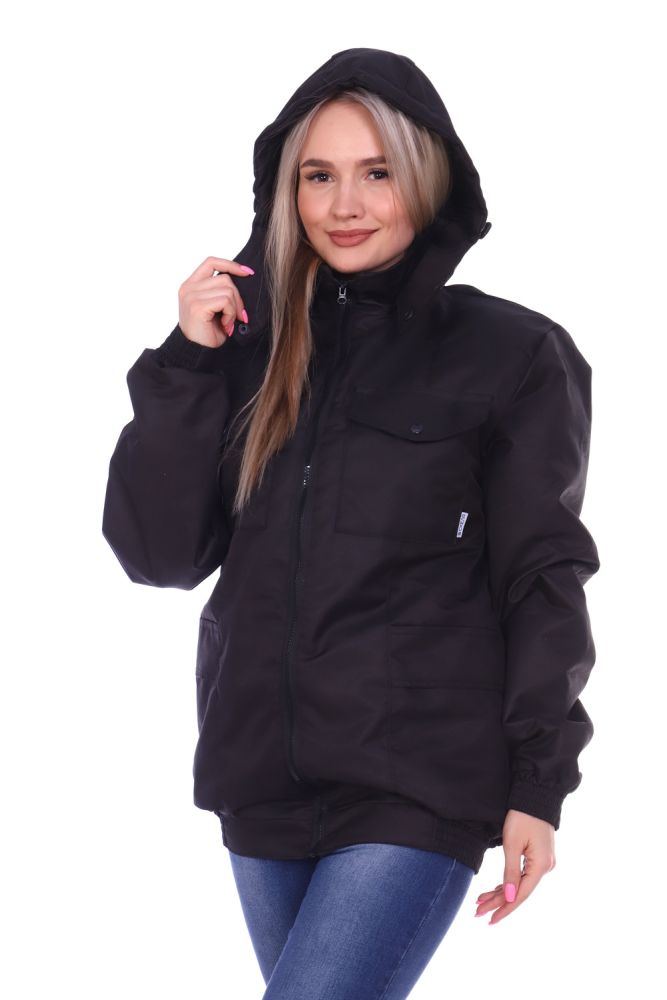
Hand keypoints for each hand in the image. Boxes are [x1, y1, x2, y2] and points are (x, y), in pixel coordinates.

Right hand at [178, 256, 254, 347]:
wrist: (198, 352)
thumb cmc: (208, 332)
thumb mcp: (214, 306)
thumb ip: (220, 290)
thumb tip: (244, 277)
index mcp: (190, 285)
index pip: (211, 262)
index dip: (231, 264)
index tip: (248, 273)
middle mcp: (188, 288)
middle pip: (225, 278)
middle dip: (237, 297)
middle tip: (239, 316)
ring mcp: (191, 296)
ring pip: (228, 289)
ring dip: (234, 308)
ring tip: (228, 323)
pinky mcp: (197, 306)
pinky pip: (225, 301)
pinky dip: (230, 314)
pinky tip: (226, 326)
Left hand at [474, 809, 555, 923]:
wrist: (535, 795)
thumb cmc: (522, 816)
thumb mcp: (512, 844)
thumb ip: (510, 872)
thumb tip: (507, 897)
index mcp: (541, 866)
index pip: (520, 894)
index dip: (504, 908)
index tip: (489, 920)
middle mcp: (545, 867)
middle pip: (518, 891)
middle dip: (497, 902)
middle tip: (477, 912)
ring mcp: (543, 862)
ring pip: (519, 884)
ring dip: (500, 892)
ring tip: (480, 902)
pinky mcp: (538, 856)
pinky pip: (522, 875)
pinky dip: (508, 882)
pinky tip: (494, 889)